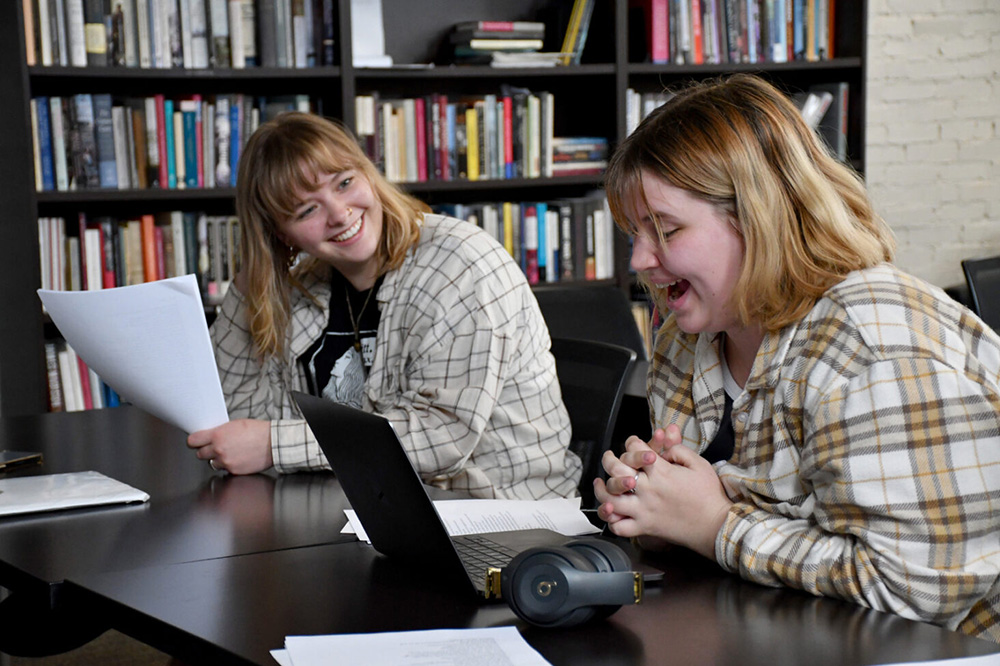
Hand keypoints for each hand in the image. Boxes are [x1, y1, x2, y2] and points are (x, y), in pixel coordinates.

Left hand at [187, 419, 273, 474]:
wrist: (272, 443)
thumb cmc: (257, 431)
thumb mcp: (235, 425)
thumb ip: (219, 432)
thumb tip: (210, 436)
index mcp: (217, 435)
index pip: (193, 441)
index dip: (194, 441)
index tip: (195, 442)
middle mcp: (219, 449)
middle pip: (200, 454)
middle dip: (206, 451)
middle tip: (214, 447)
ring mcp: (226, 462)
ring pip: (211, 463)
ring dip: (217, 459)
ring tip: (229, 453)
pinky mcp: (233, 471)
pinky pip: (224, 470)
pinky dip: (228, 466)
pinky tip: (237, 458)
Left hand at [594, 428, 731, 559]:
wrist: (715, 525)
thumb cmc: (709, 495)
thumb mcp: (698, 464)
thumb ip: (679, 450)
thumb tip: (664, 446)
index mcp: (661, 471)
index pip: (635, 449)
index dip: (632, 442)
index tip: (633, 442)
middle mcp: (648, 490)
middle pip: (616, 470)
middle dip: (610, 460)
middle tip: (609, 457)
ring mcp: (644, 510)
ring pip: (611, 499)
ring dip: (601, 490)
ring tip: (599, 483)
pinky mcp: (645, 528)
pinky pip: (620, 527)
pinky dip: (612, 521)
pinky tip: (610, 511)